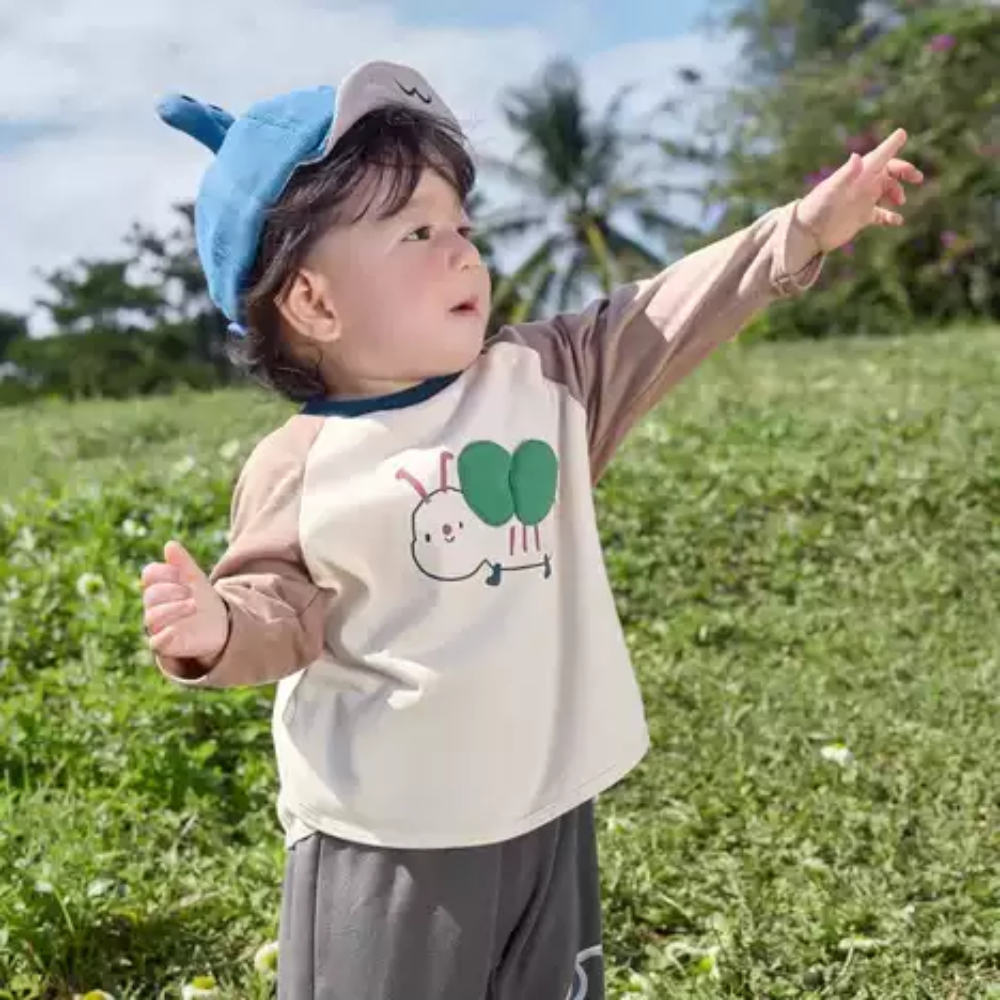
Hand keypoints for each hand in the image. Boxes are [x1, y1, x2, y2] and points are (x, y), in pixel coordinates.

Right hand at [141, 540, 228, 664]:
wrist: (221, 626)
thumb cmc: (204, 600)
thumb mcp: (196, 579)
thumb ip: (183, 562)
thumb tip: (169, 544)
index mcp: (159, 586)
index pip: (151, 574)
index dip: (166, 572)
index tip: (183, 575)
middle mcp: (154, 606)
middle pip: (152, 595)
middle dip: (172, 591)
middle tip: (191, 593)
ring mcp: (158, 625)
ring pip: (152, 617)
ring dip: (173, 609)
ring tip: (194, 605)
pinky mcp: (164, 644)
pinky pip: (155, 642)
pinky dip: (164, 635)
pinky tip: (175, 630)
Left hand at [797, 128, 923, 252]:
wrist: (807, 233)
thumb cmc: (817, 208)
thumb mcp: (831, 190)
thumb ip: (846, 174)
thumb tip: (857, 157)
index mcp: (857, 174)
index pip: (878, 156)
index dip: (891, 145)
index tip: (903, 134)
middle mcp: (862, 185)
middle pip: (888, 172)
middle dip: (904, 171)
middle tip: (916, 178)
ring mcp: (862, 200)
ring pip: (887, 191)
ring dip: (897, 192)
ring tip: (899, 202)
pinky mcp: (862, 217)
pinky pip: (881, 214)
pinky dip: (890, 216)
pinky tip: (897, 221)